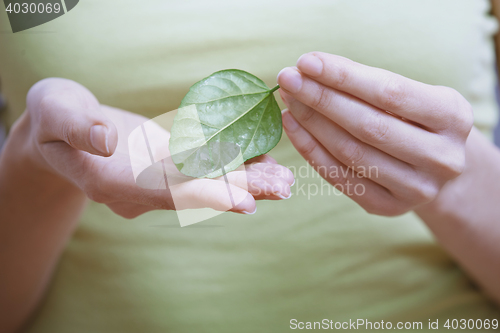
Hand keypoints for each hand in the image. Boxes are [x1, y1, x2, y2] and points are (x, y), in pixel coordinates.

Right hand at [18, 78, 293, 217]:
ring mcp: (152, 179)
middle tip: (282, 188)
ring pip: (202, 183)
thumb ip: (79, 128)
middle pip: (193, 192)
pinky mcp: (163, 164)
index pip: (162, 190)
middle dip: (238, 191)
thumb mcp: (55, 113)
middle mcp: (137, 187)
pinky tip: (262, 161)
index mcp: (109, 179)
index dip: (202, 195)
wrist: (58, 127)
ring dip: (243, 183)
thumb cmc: (53, 116)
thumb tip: (106, 139)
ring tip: (283, 181)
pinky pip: (200, 169)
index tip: (242, 202)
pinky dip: (230, 166)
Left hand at [277, 52, 472, 215]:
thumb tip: (309, 69)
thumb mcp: (410, 94)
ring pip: (351, 153)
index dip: (343, 77)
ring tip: (289, 100)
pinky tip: (293, 127)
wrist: (435, 166)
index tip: (306, 62)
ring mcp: (417, 188)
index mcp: (452, 116)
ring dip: (311, 123)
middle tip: (288, 79)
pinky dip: (311, 150)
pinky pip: (340, 178)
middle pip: (368, 125)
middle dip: (321, 99)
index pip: (389, 92)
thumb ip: (367, 83)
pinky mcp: (389, 207)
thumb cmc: (415, 119)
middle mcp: (441, 157)